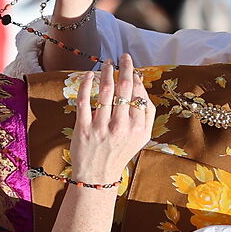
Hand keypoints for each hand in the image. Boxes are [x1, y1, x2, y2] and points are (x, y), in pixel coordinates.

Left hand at [70, 55, 152, 186]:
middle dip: (125, 67)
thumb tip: (140, 84)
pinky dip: (86, 83)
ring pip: (105, 91)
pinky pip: (84, 99)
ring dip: (107, 72)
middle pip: (124, 88)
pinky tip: (89, 74)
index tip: (132, 68)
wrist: (98, 175)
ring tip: (107, 63)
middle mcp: (121, 127)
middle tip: (123, 56)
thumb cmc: (121, 152)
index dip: (135, 77)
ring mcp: (101, 127)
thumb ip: (146, 113)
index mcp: (138, 128)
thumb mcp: (142, 137)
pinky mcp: (83, 128)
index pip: (138, 94)